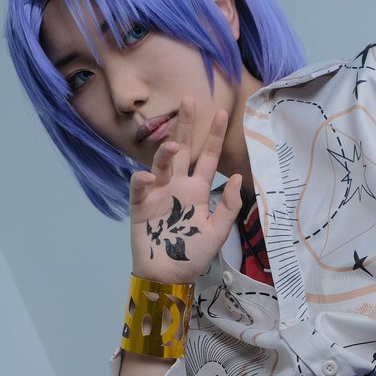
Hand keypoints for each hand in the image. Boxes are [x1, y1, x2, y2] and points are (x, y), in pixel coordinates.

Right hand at [129, 98, 242, 283]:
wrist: (168, 275)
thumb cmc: (193, 255)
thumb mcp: (217, 232)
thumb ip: (228, 206)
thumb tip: (235, 177)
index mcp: (196, 190)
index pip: (208, 158)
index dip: (214, 136)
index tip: (223, 113)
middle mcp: (177, 186)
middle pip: (182, 149)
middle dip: (186, 126)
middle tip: (189, 100)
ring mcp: (157, 193)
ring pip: (161, 163)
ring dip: (165, 152)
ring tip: (172, 144)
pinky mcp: (140, 205)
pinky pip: (139, 186)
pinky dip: (142, 180)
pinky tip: (150, 179)